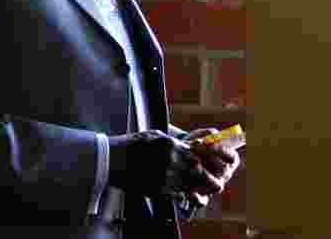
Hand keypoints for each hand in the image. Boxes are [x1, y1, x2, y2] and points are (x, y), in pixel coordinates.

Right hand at [107, 130, 222, 197]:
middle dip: (209, 179)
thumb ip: (173, 142)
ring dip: (200, 189)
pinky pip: (177, 194)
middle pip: (198, 172)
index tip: (213, 166)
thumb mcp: (155, 136)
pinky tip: (187, 194)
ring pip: (190, 185)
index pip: (196, 155)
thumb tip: (189, 147)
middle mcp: (170, 162)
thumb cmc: (132, 145)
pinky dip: (184, 194)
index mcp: (170, 146)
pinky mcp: (157, 189)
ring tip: (206, 191)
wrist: (112, 160)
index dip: (208, 162)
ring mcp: (164, 177)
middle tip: (217, 184)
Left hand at [183, 127, 240, 198]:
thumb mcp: (203, 135)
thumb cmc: (197, 145)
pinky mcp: (202, 196)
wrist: (181, 156)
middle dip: (208, 159)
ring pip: (216, 186)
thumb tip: (211, 137)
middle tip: (193, 150)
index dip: (221, 150)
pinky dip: (197, 198)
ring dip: (205, 175)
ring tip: (193, 166)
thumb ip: (209, 134)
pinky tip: (190, 192)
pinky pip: (203, 201)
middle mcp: (225, 174)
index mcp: (229, 159)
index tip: (207, 144)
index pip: (232, 157)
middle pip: (223, 170)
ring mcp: (215, 186)